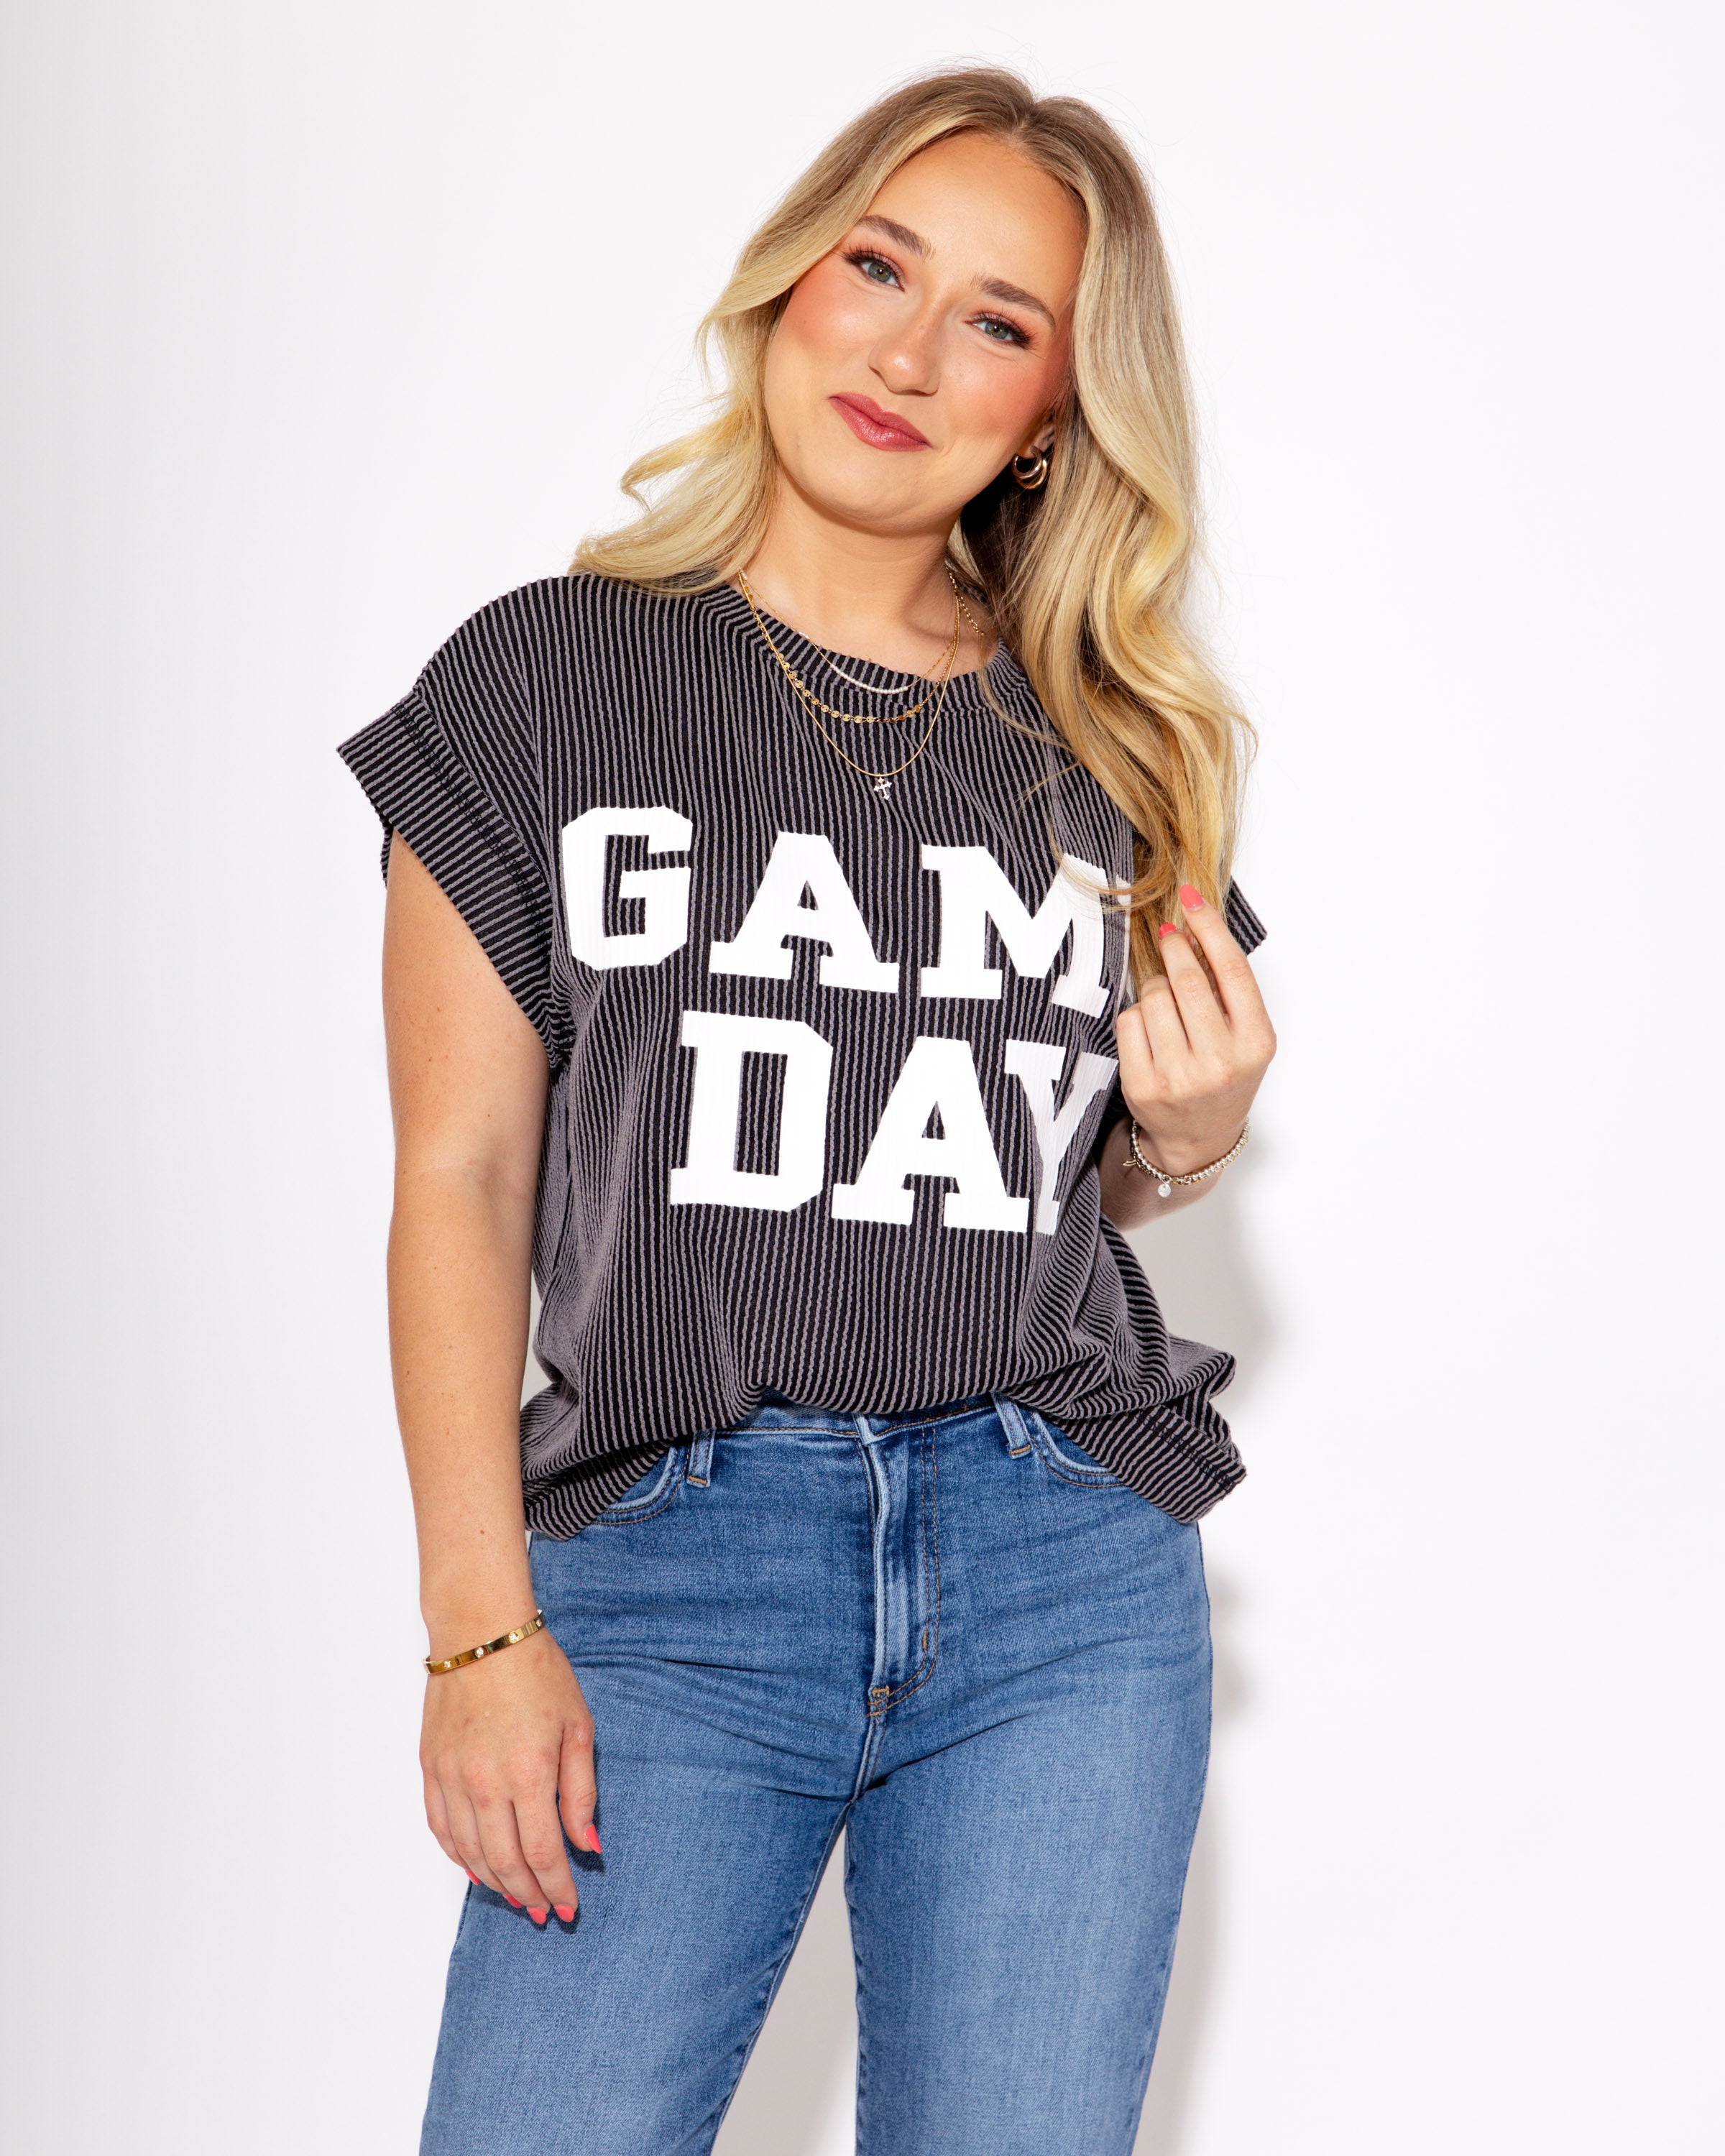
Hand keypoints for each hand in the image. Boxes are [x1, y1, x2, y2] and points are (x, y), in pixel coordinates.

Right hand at [419, 1626, 598, 1923]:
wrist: (481, 1632)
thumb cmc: (537, 1671)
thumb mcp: (577, 1727)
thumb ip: (581, 1791)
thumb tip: (587, 1844)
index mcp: (528, 1773)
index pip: (543, 1853)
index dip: (557, 1886)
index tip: (570, 1907)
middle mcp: (484, 1783)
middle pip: (505, 1862)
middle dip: (528, 1894)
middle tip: (546, 1912)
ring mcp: (451, 1778)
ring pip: (470, 1853)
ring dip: (494, 1883)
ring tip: (517, 1897)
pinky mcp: (430, 1768)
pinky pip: (441, 1828)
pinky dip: (459, 1856)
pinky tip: (476, 1868)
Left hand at [1115, 883, 1275, 1175]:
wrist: (1198, 1138)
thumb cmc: (1224, 1076)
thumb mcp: (1245, 1037)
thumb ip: (1229, 990)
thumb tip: (1195, 927)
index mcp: (1256, 1043)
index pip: (1232, 970)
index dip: (1209, 927)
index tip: (1191, 900)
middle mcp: (1221, 1062)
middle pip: (1187, 980)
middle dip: (1174, 949)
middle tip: (1169, 937)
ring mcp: (1181, 1076)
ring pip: (1153, 997)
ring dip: (1155, 988)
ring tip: (1165, 1003)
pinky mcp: (1145, 1086)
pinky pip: (1129, 1022)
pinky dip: (1136, 1016)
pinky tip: (1149, 1030)